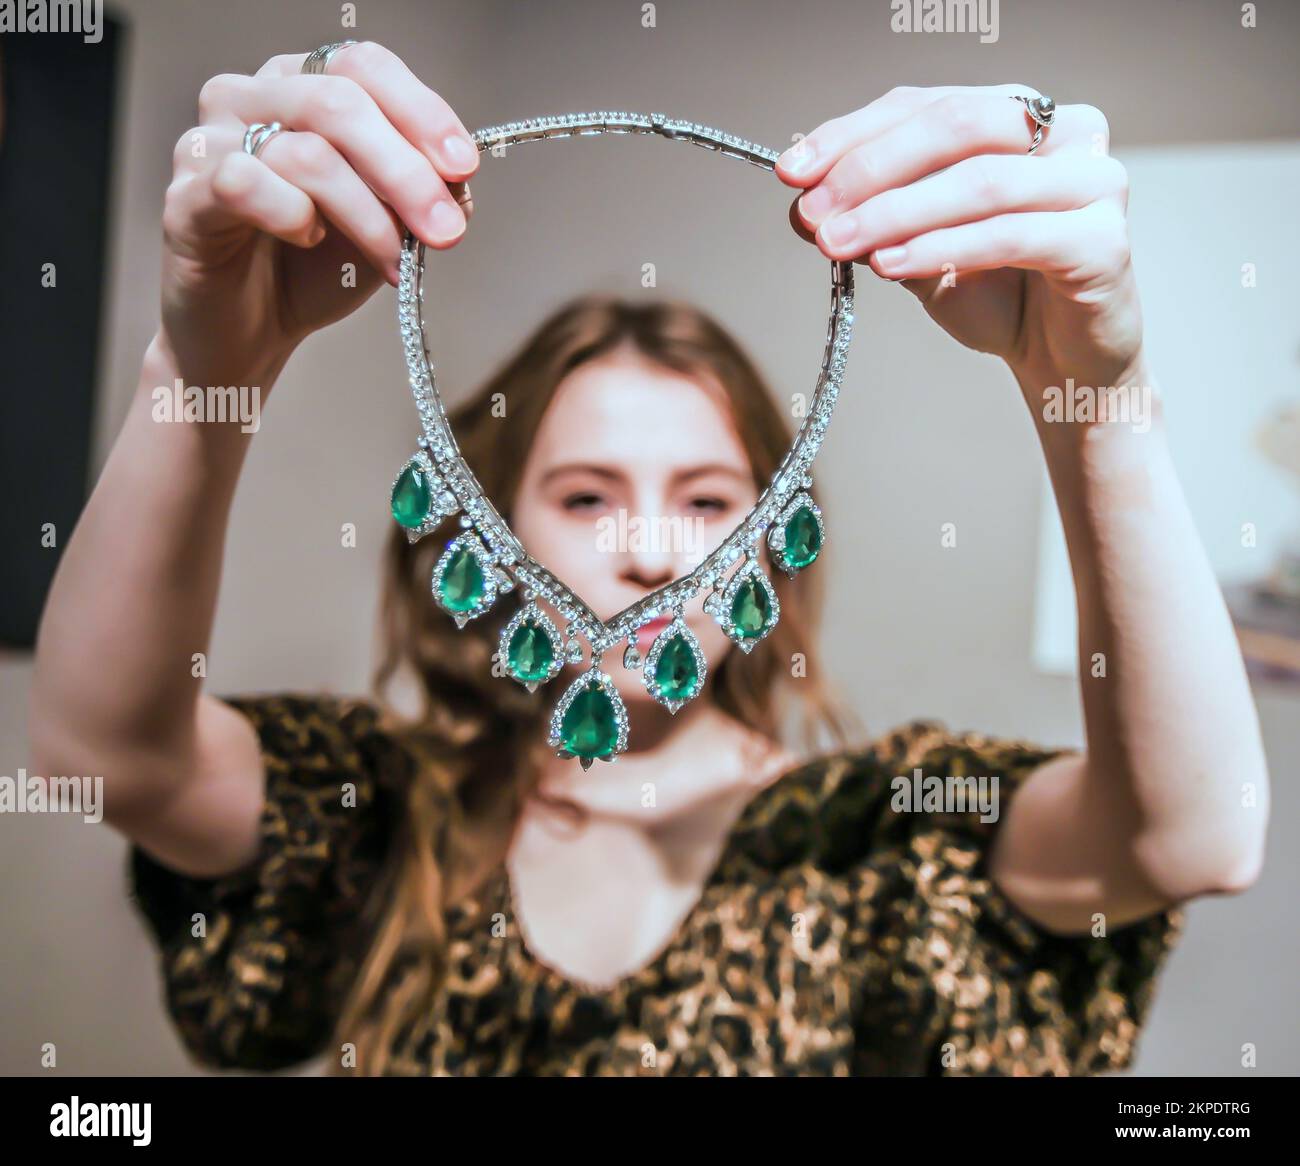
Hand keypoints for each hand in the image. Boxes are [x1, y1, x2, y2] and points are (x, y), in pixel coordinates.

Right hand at [160, 41, 477, 381]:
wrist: (250, 331)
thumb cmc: (312, 269)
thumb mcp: (386, 227)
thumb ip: (421, 196)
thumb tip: (461, 185)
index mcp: (300, 87)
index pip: (363, 66)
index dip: (421, 111)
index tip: (464, 168)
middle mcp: (250, 97)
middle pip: (340, 102)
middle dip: (407, 172)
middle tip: (446, 230)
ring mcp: (210, 141)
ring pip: (306, 152)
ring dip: (368, 216)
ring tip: (394, 261)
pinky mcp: (185, 194)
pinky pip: (247, 185)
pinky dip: (295, 217)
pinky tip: (310, 239)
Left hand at [776, 85, 1142, 390]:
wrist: (1062, 365)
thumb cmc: (999, 299)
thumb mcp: (920, 252)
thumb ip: (875, 219)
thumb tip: (803, 201)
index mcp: (1019, 117)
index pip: (925, 105)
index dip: (852, 134)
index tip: (792, 171)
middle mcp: (1068, 132)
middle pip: (955, 126)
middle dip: (871, 168)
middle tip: (814, 212)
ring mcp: (1094, 181)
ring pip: (980, 180)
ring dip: (896, 211)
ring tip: (838, 243)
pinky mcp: (1104, 239)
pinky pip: (1010, 235)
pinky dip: (943, 247)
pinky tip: (890, 265)